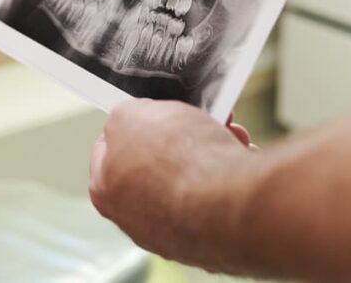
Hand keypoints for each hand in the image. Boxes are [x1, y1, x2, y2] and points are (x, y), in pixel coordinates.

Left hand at [89, 98, 257, 270]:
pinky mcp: (214, 237)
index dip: (129, 126)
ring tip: (229, 132)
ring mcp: (178, 232)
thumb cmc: (174, 159)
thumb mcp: (130, 113)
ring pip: (195, 178)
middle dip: (180, 137)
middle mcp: (138, 220)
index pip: (109, 153)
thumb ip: (124, 117)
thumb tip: (132, 120)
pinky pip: (222, 195)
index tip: (149, 112)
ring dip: (212, 150)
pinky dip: (232, 175)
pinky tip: (243, 156)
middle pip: (158, 164)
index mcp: (107, 192)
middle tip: (197, 118)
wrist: (229, 202)